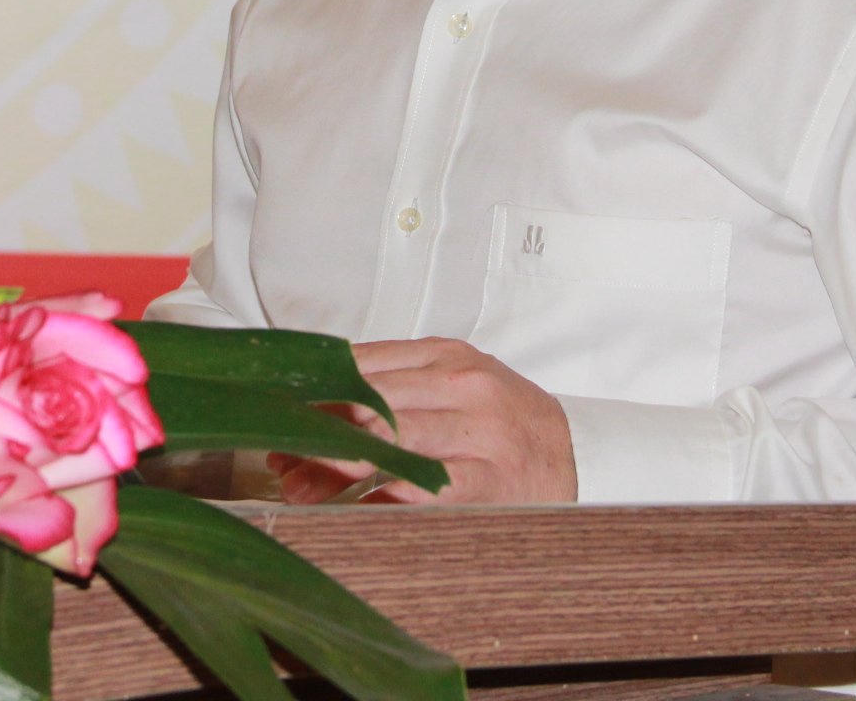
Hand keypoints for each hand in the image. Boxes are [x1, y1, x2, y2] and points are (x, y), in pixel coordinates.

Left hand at [272, 338, 577, 504]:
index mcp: (446, 355)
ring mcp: (479, 430)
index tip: (278, 414)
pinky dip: (388, 491)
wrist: (577, 456)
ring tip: (299, 485)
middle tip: (280, 459)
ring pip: (392, 439)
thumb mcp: (452, 388)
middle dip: (318, 432)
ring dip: (338, 464)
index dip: (315, 393)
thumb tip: (312, 418)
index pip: (363, 366)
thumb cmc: (503, 423)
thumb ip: (392, 391)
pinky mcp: (491, 478)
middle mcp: (462, 383)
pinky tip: (355, 500)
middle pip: (369, 401)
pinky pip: (430, 484)